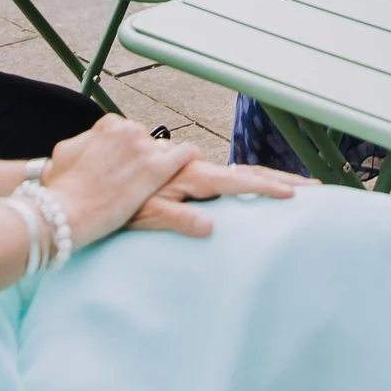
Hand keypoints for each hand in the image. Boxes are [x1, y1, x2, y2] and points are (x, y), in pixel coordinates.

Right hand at [39, 116, 200, 247]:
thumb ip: (83, 144)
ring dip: (165, 164)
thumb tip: (88, 143)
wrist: (64, 210)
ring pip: (166, 148)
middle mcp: (128, 131)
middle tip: (139, 180)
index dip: (128, 152)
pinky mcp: (156, 169)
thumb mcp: (65, 154)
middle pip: (148, 141)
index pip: (128, 133)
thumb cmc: (60, 188)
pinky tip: (195, 166)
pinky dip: (191, 159)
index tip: (128, 165)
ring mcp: (143, 149)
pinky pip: (185, 155)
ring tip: (165, 180)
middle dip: (145, 159)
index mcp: (107, 125)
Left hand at [126, 157, 310, 236]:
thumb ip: (176, 218)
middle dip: (277, 179)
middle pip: (242, 171)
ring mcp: (184, 164)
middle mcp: (189, 164)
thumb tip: (211, 226)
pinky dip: (234, 177)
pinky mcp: (177, 168)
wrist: (80, 191)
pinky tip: (244, 185)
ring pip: (228, 169)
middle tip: (310, 187)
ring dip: (259, 178)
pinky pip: (208, 169)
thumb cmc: (110, 207)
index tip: (295, 193)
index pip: (236, 181)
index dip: (266, 187)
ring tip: (289, 186)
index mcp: (188, 175)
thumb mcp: (143, 215)